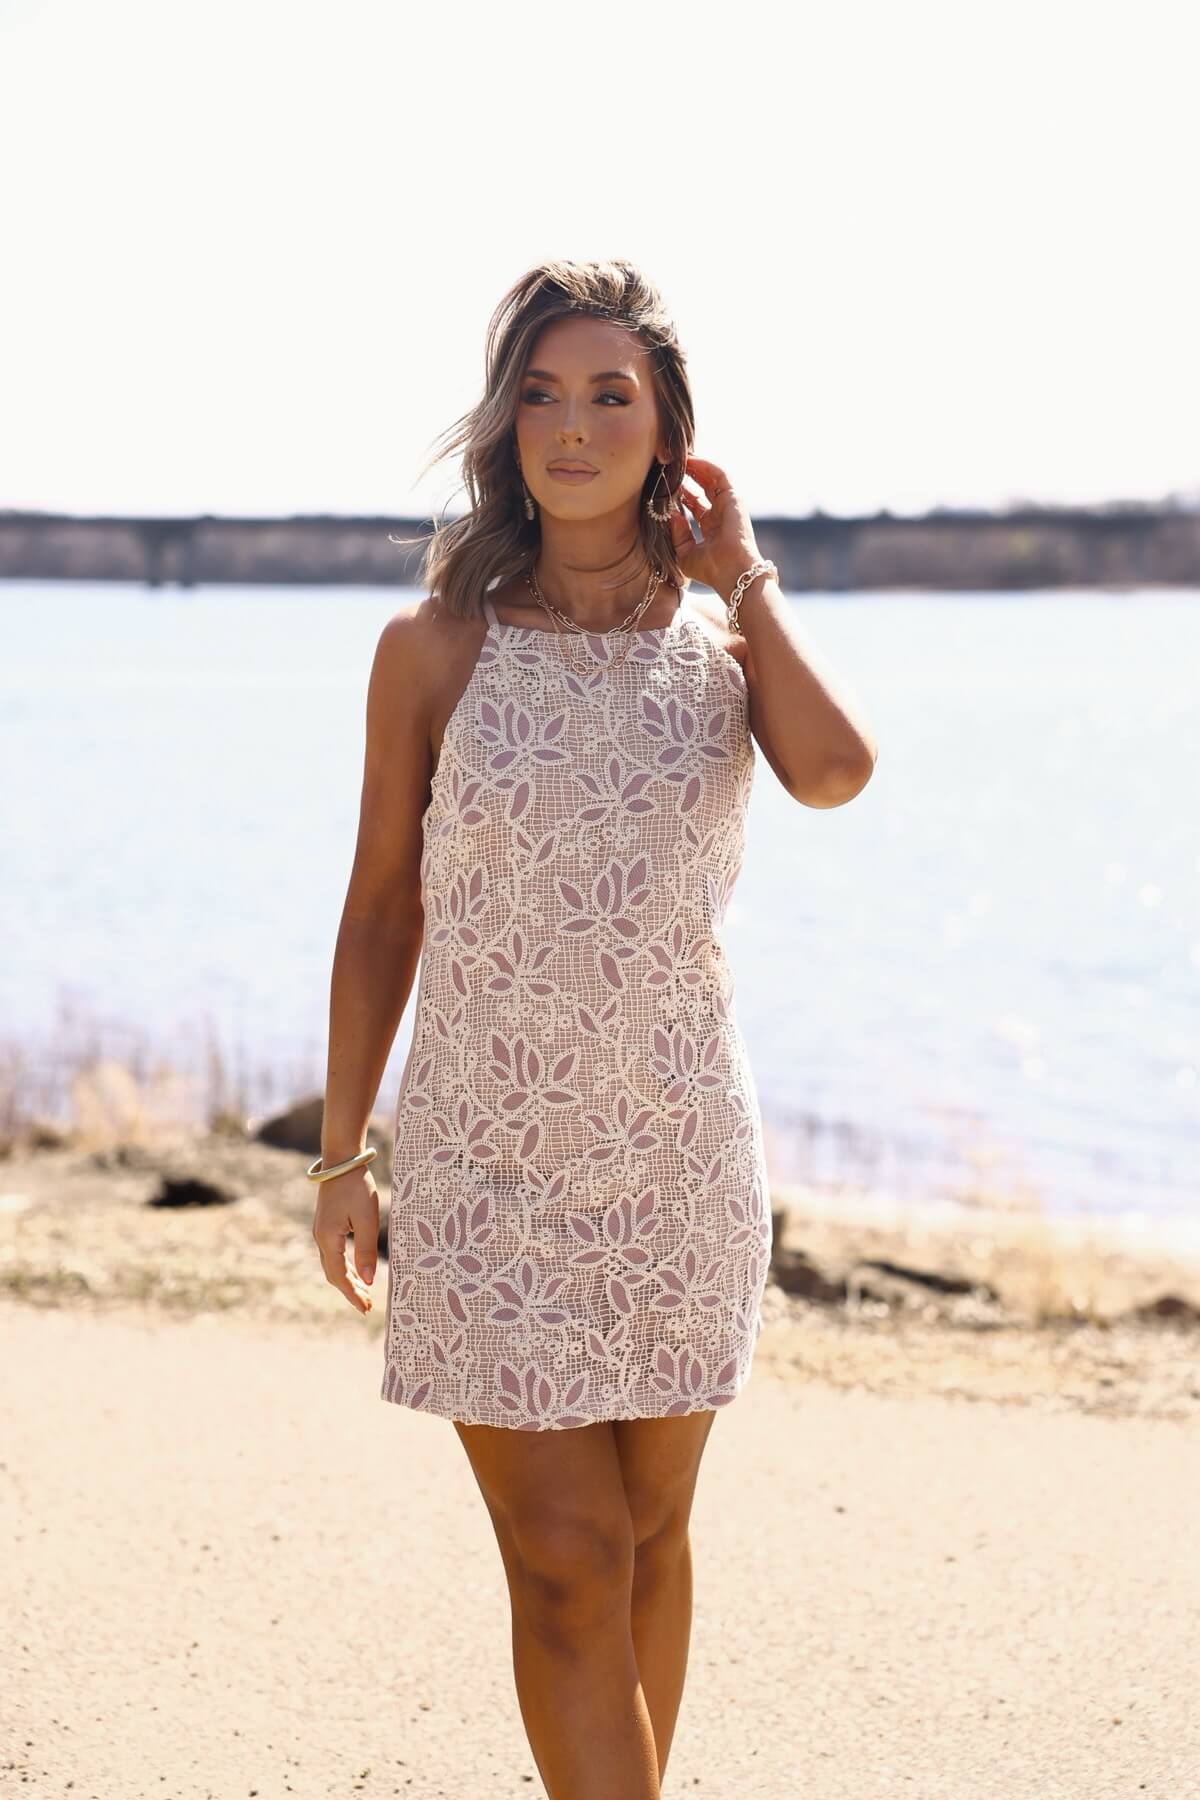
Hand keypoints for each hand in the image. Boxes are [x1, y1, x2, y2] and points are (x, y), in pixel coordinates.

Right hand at [311, 1165, 379, 1313]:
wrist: (341, 1160)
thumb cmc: (356, 1187)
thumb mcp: (367, 1219)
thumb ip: (366, 1250)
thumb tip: (369, 1281)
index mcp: (328, 1239)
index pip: (339, 1276)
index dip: (352, 1294)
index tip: (366, 1309)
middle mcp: (320, 1238)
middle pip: (333, 1274)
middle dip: (350, 1291)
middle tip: (367, 1306)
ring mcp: (321, 1232)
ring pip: (333, 1265)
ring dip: (348, 1280)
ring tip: (364, 1293)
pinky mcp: (326, 1225)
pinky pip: (334, 1254)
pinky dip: (345, 1266)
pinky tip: (357, 1271)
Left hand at [666, 455, 763, 599]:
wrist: (731, 571)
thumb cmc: (710, 569)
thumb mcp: (685, 553)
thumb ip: (677, 534)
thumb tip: (672, 514)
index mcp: (711, 529)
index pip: (695, 505)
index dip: (681, 494)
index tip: (665, 485)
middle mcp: (720, 515)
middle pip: (703, 489)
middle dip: (688, 476)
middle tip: (671, 466)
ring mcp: (728, 505)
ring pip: (711, 478)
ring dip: (696, 467)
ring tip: (679, 457)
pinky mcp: (733, 497)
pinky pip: (719, 475)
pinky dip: (705, 465)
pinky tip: (690, 459)